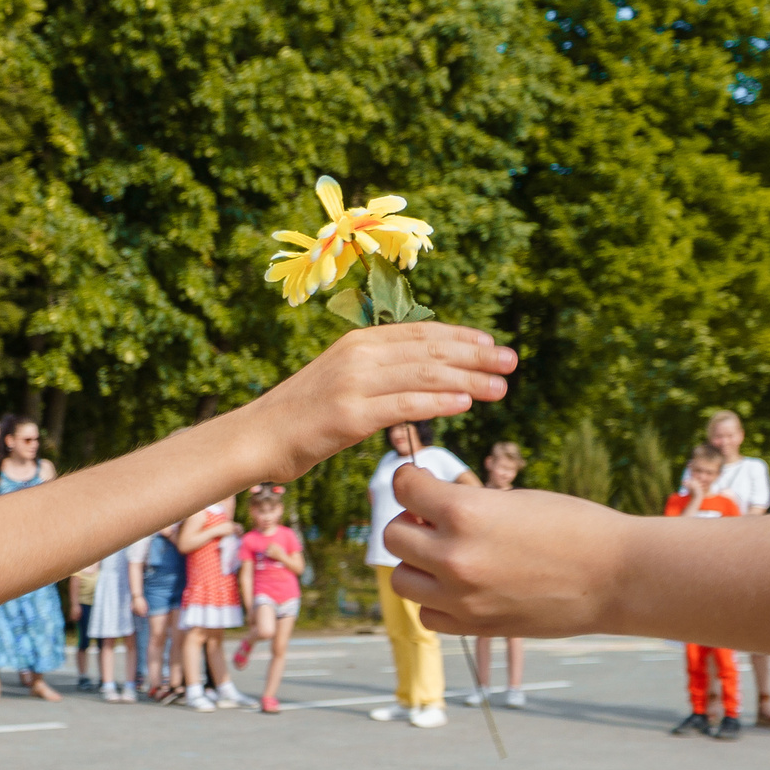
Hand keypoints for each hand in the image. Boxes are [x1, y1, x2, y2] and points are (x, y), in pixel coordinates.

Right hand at [247, 323, 513, 482]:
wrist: (258, 437)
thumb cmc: (304, 416)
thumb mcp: (344, 382)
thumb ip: (380, 374)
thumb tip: (423, 376)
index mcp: (358, 342)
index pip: (421, 332)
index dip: (461, 336)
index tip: (492, 344)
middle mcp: (358, 354)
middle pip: (430, 349)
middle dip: (476, 355)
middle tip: (511, 362)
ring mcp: (353, 383)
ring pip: (424, 374)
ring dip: (468, 378)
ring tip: (501, 387)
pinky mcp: (349, 414)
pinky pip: (404, 404)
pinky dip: (438, 401)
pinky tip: (466, 403)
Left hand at [382, 468, 621, 637]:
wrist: (616, 576)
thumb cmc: (573, 526)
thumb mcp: (513, 500)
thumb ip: (465, 506)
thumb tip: (427, 507)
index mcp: (465, 512)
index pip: (404, 488)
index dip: (411, 482)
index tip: (423, 484)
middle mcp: (454, 556)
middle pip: (394, 535)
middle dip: (410, 523)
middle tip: (435, 521)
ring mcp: (462, 596)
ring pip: (401, 578)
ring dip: (417, 564)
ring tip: (446, 555)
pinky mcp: (475, 626)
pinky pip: (427, 613)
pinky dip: (435, 600)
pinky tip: (460, 587)